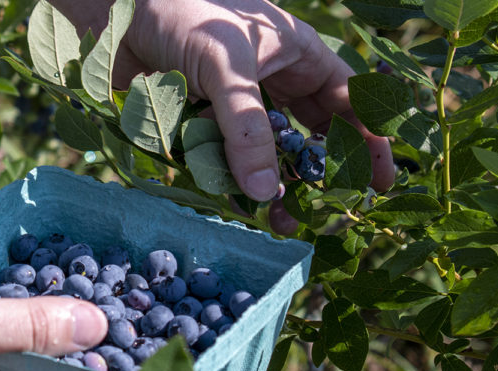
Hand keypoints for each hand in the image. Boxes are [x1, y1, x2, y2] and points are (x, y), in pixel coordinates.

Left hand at [51, 0, 393, 231]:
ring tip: (283, 222)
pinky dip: (233, 182)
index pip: (346, 100)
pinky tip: (241, 205)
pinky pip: (225, 160)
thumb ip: (248, 127)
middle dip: (320, 172)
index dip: (368, 138)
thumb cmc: (180, 12)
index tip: (384, 180)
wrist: (113, 10)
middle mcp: (270, 82)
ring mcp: (234, 106)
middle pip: (308, 134)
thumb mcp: (227, 63)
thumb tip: (269, 192)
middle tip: (332, 210)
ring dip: (275, 187)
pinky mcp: (200, 124)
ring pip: (266, 154)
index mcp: (294, 53)